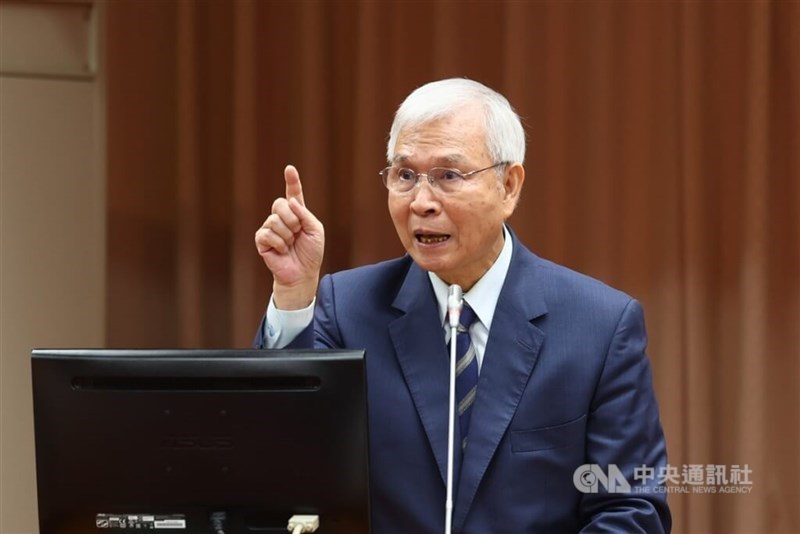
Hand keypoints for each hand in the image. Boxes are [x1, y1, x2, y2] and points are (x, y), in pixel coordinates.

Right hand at [255, 165, 324, 308]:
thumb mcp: (315, 230)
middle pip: (280, 203)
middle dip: (292, 219)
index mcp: (297, 213)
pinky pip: (267, 233)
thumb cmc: (310, 252)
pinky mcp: (261, 239)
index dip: (291, 181)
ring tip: (290, 245)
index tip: (290, 169)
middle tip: (297, 233)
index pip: (293, 193)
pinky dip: (279, 243)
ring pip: (275, 220)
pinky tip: (282, 250)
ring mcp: (270, 227)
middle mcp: (282, 217)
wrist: (303, 273)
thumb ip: (305, 214)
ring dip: (287, 235)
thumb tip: (290, 201)